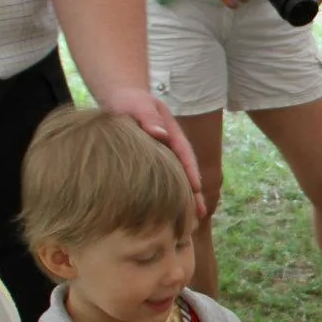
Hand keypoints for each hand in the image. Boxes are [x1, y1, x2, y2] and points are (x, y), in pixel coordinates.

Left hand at [95, 87, 203, 214]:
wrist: (121, 101)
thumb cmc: (130, 102)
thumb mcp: (138, 105)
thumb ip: (148, 117)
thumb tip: (160, 134)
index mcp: (173, 134)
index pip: (185, 155)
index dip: (191, 173)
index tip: (196, 190)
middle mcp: (172, 148)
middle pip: (186, 171)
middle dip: (194, 193)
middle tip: (200, 214)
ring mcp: (164, 155)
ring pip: (177, 177)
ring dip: (184, 196)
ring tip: (189, 220)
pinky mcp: (154, 162)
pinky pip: (165, 179)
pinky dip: (170, 193)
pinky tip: (169, 209)